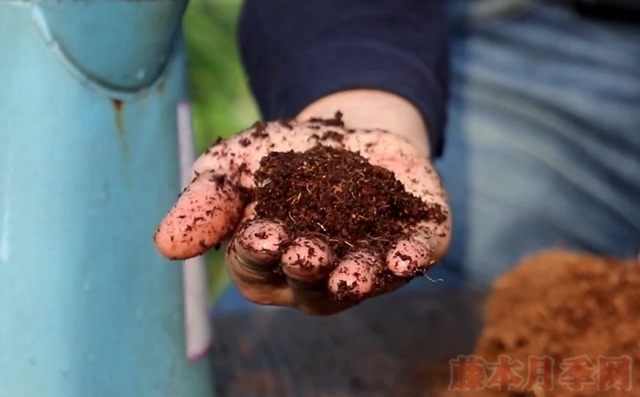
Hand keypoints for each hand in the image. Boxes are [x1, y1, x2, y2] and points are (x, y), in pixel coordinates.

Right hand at [154, 91, 450, 314]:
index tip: (260, 234)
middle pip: (308, 287)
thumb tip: (167, 245)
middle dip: (306, 269)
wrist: (347, 135)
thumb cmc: (281, 158)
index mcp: (269, 263)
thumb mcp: (234, 167)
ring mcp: (365, 264)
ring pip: (358, 283)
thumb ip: (206, 201)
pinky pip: (409, 260)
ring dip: (356, 279)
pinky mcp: (409, 246)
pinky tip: (407, 254)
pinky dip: (408, 259)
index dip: (257, 255)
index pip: (256, 269)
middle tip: (302, 252)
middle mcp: (316, 276)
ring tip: (351, 274)